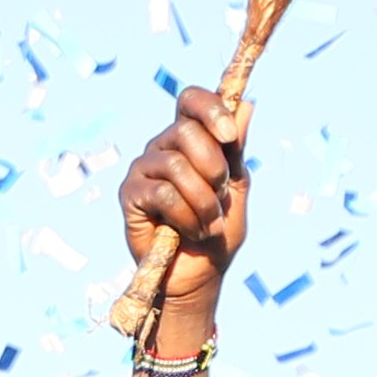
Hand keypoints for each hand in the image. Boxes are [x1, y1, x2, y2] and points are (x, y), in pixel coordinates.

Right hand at [116, 88, 249, 323]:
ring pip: (176, 165)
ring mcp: (143, 169)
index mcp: (189, 138)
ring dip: (203, 200)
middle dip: (213, 168)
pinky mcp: (129, 195)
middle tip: (221, 196)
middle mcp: (162, 147)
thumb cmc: (217, 231)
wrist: (199, 276)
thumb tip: (246, 104)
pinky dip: (186, 216)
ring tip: (209, 224)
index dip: (210, 109)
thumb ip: (237, 149)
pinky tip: (191, 231)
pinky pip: (162, 193)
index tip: (229, 136)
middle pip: (186, 131)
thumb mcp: (236, 187)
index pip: (191, 100)